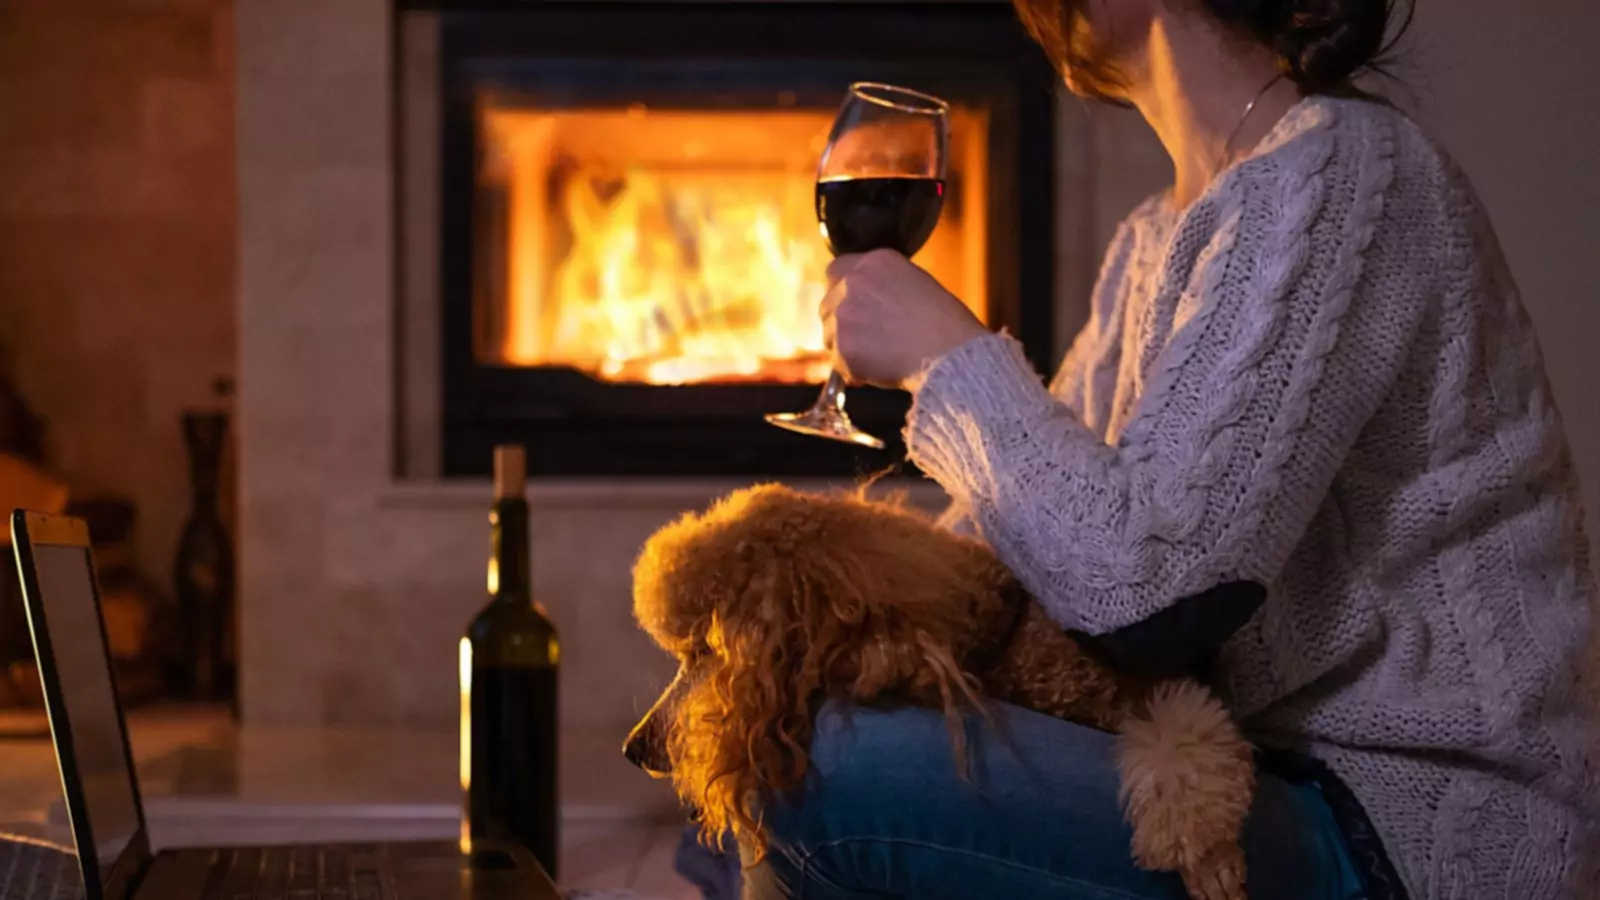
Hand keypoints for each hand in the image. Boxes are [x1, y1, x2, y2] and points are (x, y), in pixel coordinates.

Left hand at [820, 249, 987, 390]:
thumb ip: (884, 284)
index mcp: (875, 262)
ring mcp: (844, 315)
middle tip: (867, 338)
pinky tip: (879, 369)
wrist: (950, 354)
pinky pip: (838, 362)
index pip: (836, 270)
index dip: (842, 291)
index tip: (853, 306)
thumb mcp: (916, 283)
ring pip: (828, 334)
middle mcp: (853, 282)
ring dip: (845, 346)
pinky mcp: (842, 347)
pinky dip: (853, 370)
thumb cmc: (945, 323)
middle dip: (841, 322)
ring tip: (879, 355)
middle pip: (827, 303)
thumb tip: (867, 300)